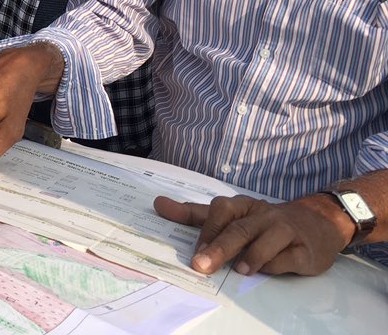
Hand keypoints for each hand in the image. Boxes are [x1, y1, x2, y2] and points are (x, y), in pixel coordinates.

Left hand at [153, 193, 352, 275]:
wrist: (318, 223)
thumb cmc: (263, 222)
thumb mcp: (230, 214)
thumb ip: (195, 214)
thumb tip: (158, 205)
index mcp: (242, 206)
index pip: (220, 211)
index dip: (206, 231)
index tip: (192, 252)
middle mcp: (262, 215)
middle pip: (239, 229)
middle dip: (219, 247)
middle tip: (201, 265)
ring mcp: (285, 231)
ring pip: (266, 240)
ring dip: (250, 256)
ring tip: (238, 270)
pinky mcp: (305, 250)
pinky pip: (289, 258)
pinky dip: (276, 265)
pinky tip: (265, 271)